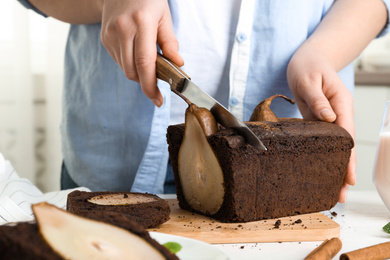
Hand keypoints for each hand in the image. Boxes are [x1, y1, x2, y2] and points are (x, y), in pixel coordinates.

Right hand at [100, 0, 183, 106]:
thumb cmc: (148, 0)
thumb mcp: (164, 16)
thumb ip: (170, 42)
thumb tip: (178, 64)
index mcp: (141, 23)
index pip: (145, 63)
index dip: (151, 86)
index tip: (158, 100)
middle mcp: (122, 29)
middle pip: (133, 71)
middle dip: (146, 83)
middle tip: (159, 85)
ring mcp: (110, 35)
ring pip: (125, 69)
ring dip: (139, 74)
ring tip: (150, 66)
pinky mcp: (105, 38)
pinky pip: (119, 61)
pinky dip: (131, 65)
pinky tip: (137, 56)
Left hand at [287, 43, 355, 202]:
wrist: (308, 59)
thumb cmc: (309, 66)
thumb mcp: (310, 80)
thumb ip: (318, 99)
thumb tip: (328, 118)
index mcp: (341, 105)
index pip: (347, 135)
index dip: (348, 158)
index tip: (348, 178)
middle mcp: (338, 115)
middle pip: (344, 146)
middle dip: (344, 170)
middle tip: (341, 194)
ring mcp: (329, 119)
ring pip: (334, 147)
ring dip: (334, 167)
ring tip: (332, 189)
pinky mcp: (318, 120)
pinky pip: (322, 141)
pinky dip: (323, 156)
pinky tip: (320, 169)